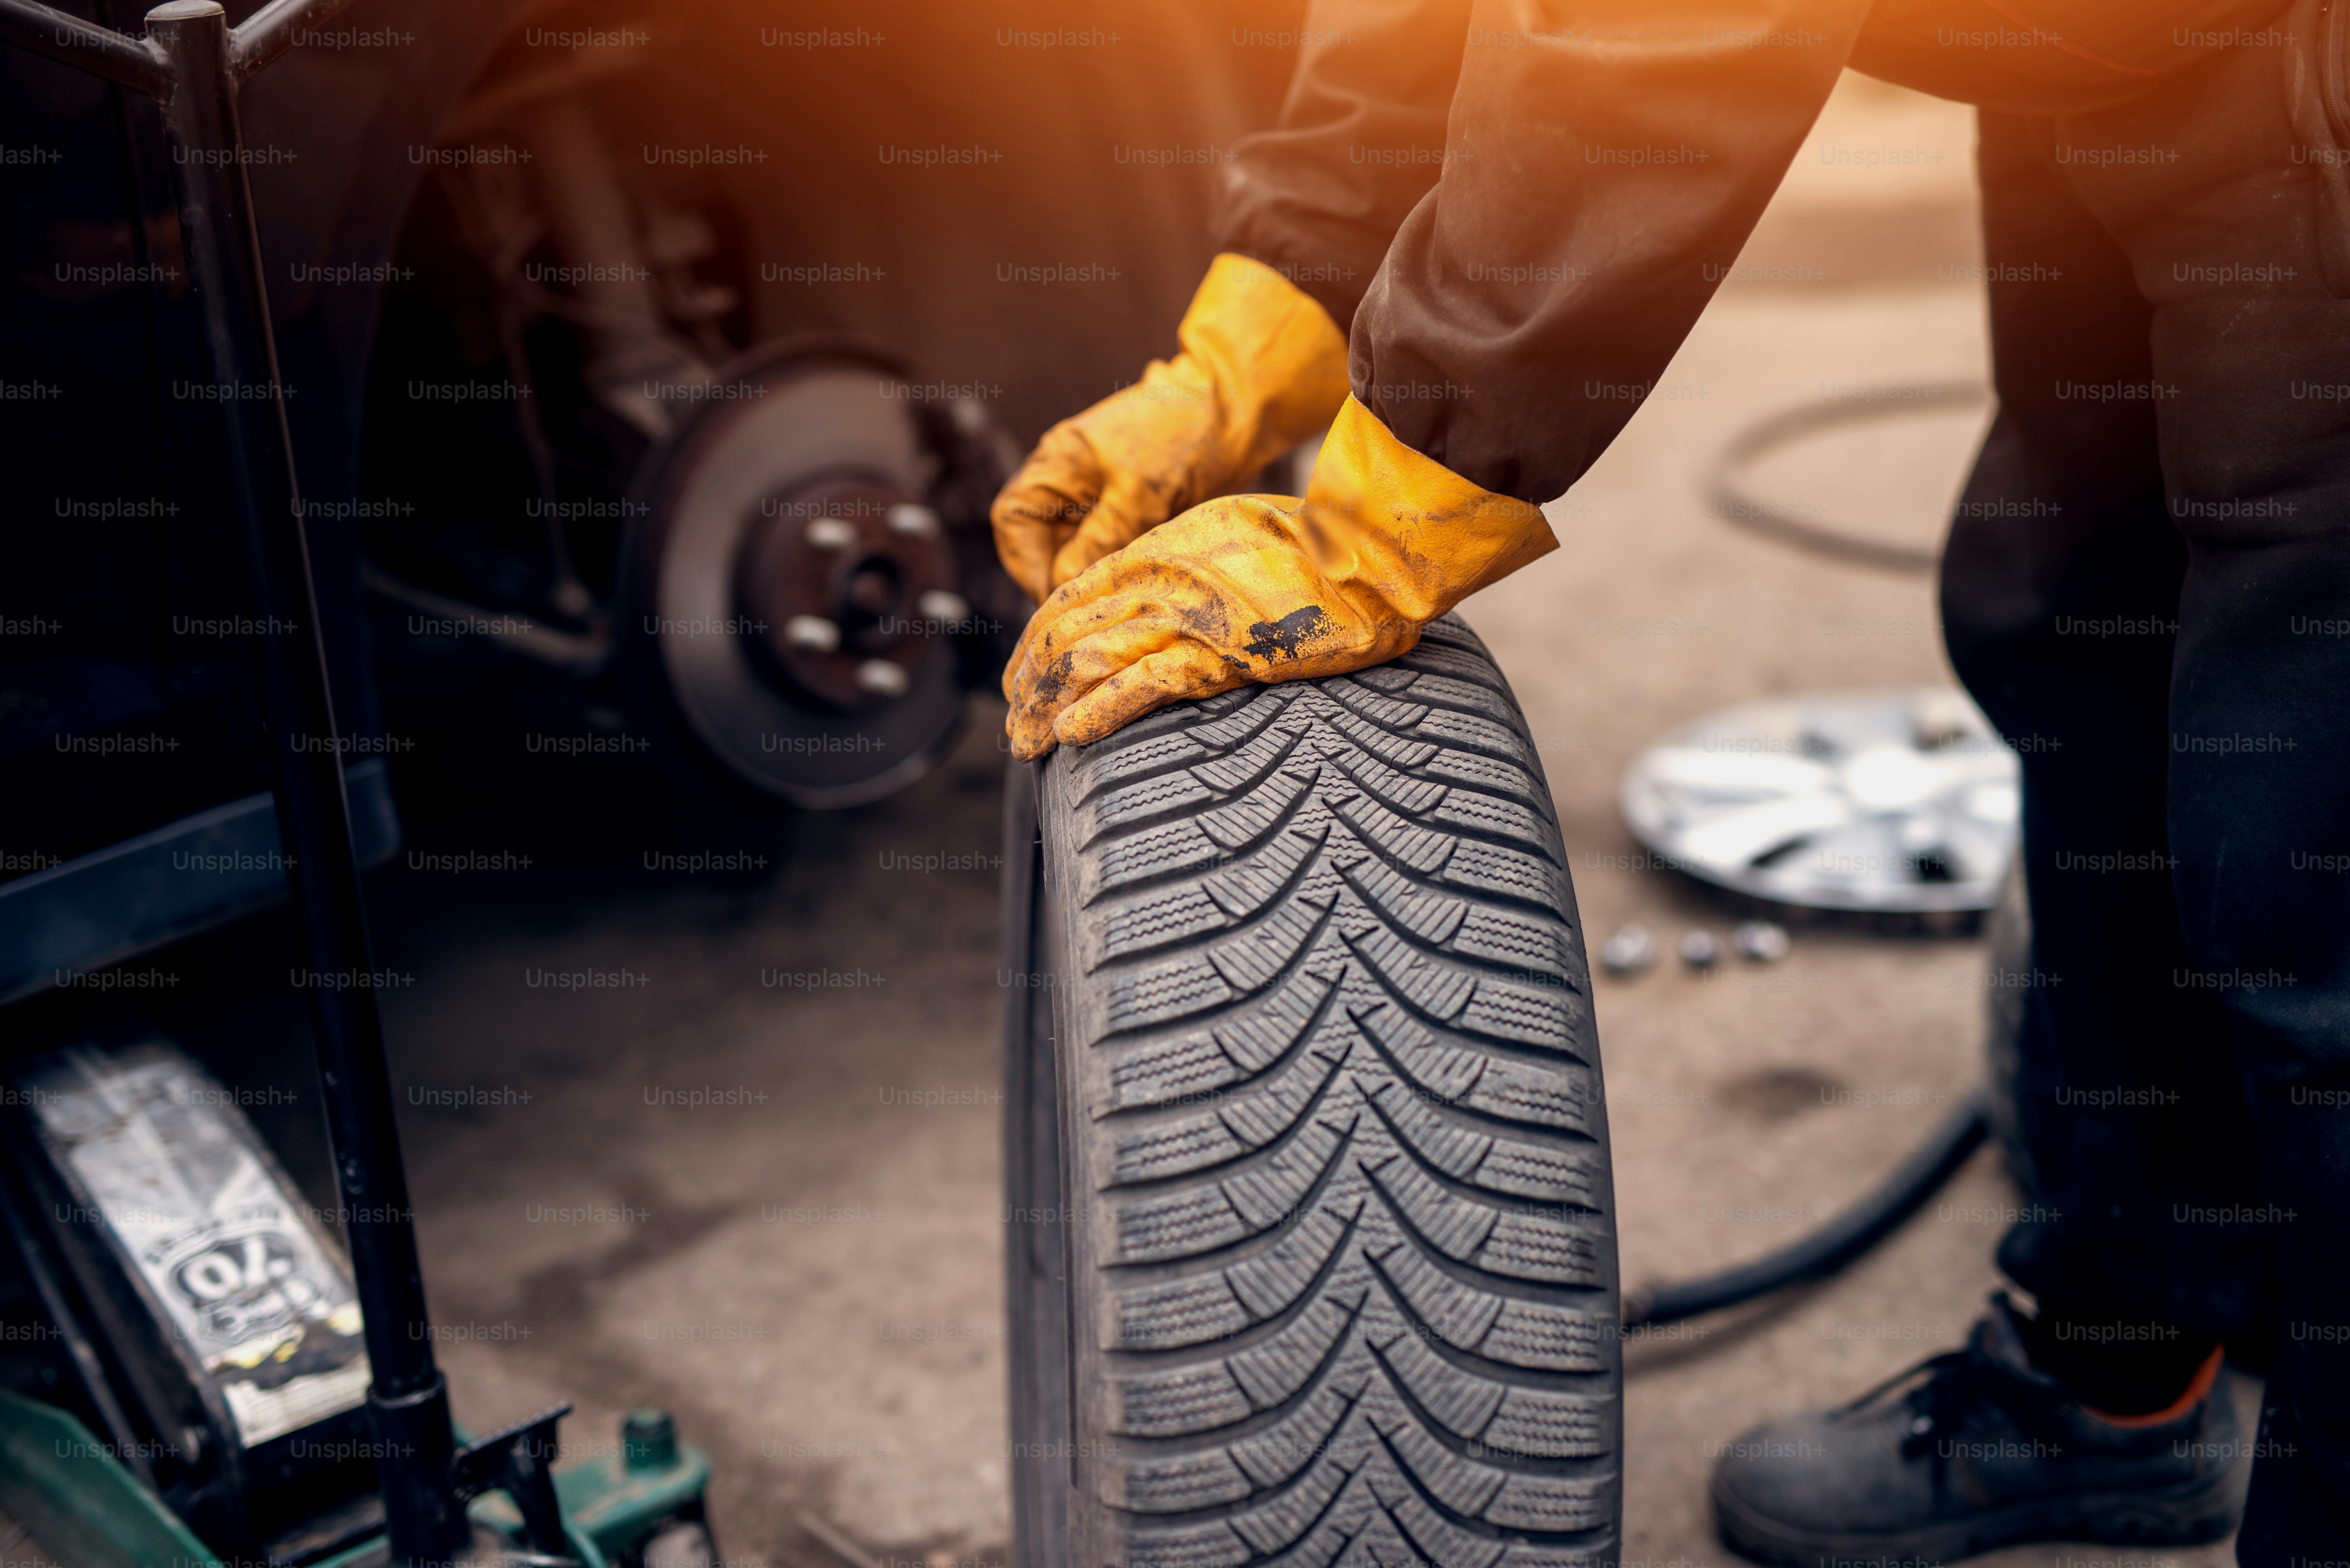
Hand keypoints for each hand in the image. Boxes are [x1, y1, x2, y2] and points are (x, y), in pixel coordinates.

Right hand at [989, 254, 1348, 603]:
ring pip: (1076, 550)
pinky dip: (1118, 565)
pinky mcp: (1130, 509)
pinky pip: (1108, 548)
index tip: (1055, 597)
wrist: (1236, 407)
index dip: (1025, 564)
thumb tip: (1063, 584)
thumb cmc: (1182, 435)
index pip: (1013, 521)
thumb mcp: (1140, 493)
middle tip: (1092, 606)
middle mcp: (1070, 481)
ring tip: (1119, 593)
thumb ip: (1099, 539)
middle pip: (1042, 542)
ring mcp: (1098, 495)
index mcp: (1057, 464)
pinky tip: (1139, 577)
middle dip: (1059, 575)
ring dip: (1092, 574)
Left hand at [1004, 396, 1556, 757]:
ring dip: (1046, 707)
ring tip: (1025, 744)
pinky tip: (1071, 736)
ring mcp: (1185, 617)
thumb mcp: (1229, 536)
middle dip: (1028, 682)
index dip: (1037, 642)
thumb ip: (1185, 564)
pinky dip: (1096, 712)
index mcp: (1158, 549)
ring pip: (1087, 662)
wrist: (1369, 551)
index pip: (1070, 598)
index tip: (1022, 677)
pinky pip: (1139, 686)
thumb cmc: (1316, 546)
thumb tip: (1158, 592)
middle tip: (1013, 723)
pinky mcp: (1217, 654)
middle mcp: (1158, 579)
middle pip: (1065, 633)